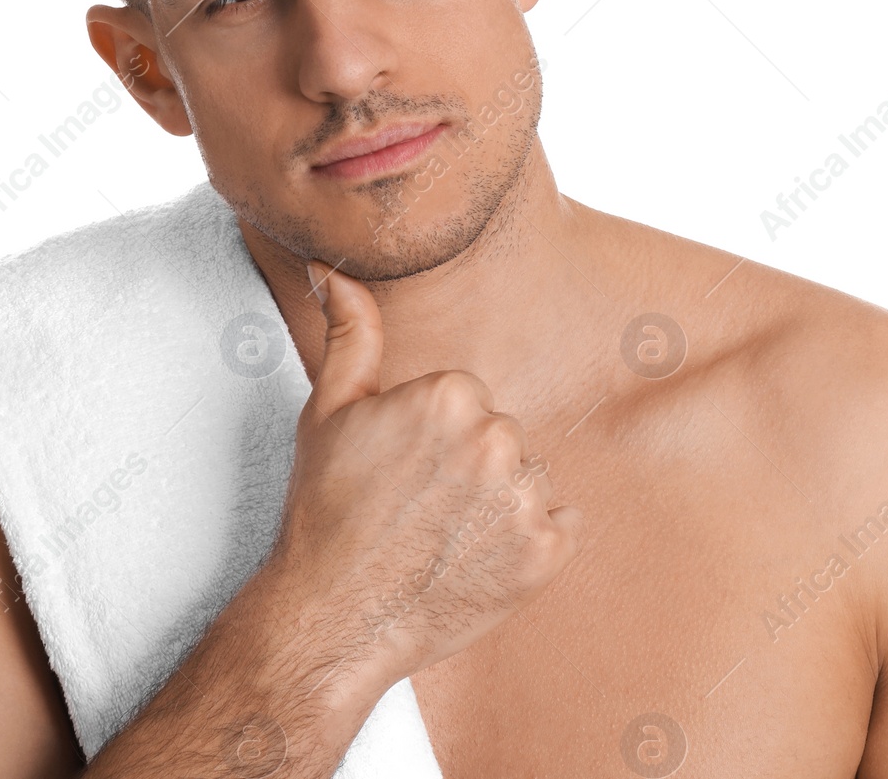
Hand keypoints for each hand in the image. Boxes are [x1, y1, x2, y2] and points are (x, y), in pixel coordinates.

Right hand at [263, 261, 584, 685]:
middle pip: (503, 438)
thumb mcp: (328, 410)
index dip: (433, 438)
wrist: (332, 615)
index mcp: (452, 393)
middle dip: (469, 468)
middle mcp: (497, 439)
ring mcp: (524, 500)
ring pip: (531, 481)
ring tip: (443, 536)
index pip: (469, 400)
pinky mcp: (546, 556)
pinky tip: (478, 558)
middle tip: (417, 507)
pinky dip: (530, 544)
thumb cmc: (325, 513)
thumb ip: (348, 331)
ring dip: (500, 506)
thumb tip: (334, 271)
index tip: (403, 472)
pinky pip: (562, 526)